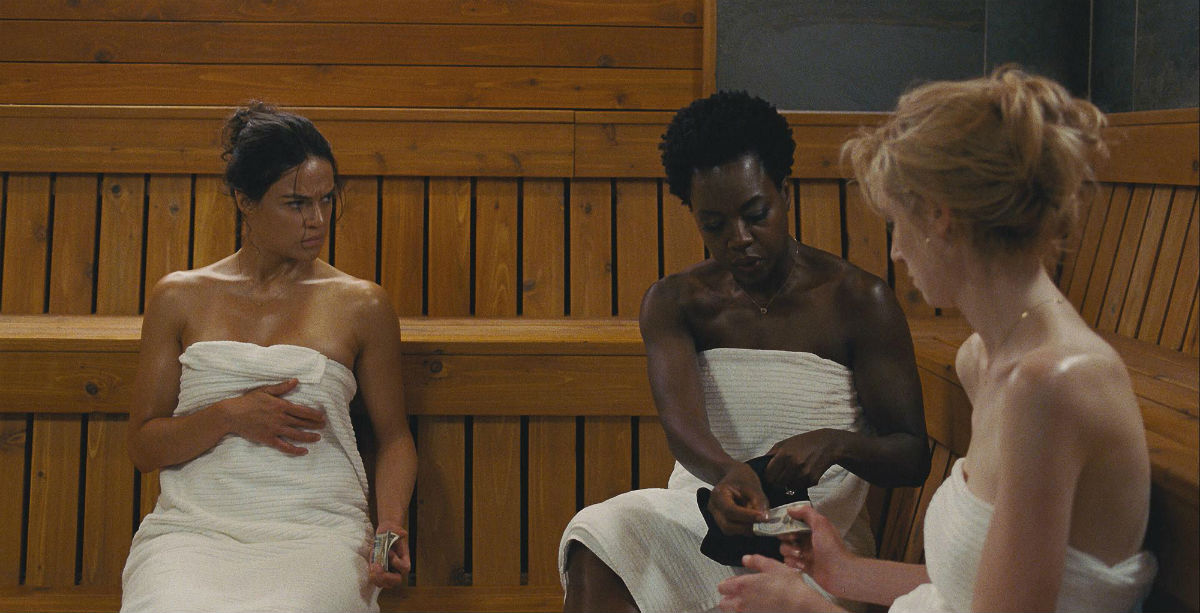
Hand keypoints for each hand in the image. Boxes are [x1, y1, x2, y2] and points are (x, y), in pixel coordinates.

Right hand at [219, 379, 325, 454]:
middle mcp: (280, 418)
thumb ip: (282, 387)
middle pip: (302, 423)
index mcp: (281, 405)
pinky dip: (295, 450)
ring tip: (318, 438)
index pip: (302, 411)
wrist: (232, 414)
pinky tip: (304, 451)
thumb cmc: (248, 401)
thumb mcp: (265, 390)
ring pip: (296, 435)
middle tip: (324, 426)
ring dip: (309, 437)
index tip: (322, 417)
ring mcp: (275, 430)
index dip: (314, 414)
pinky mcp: (268, 439)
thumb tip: (296, 381)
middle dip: (314, 425)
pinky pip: (284, 446)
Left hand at [368, 526, 409, 588]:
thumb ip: (400, 532)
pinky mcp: (381, 575)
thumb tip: (402, 533)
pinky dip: (372, 575)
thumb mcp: (397, 531)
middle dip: (385, 576)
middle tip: (376, 567)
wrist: (385, 535)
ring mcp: (390, 574)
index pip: (404, 568)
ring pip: (384, 584)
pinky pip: (376, 581)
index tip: (388, 552)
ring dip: (376, 577)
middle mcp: (399, 570)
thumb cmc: (391, 533)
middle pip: (396, 581)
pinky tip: (371, 566)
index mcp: (405, 560)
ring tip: (372, 565)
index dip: (396, 562)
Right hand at [708, 463, 768, 535]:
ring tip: (758, 522)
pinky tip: (753, 522)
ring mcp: (715, 515)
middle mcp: (713, 507)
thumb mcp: (753, 486)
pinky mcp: (721, 521)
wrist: (733, 475)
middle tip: (762, 524)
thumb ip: (758, 502)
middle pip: (727, 525)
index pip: (730, 510)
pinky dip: (744, 528)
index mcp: (718, 494)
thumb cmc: (742, 478)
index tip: (762, 517)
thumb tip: (764, 518)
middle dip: (746, 527)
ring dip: (745, 529)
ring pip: (729, 530)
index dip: (747, 516)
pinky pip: (732, 529)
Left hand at [717, 554, 840, 611]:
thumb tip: (746, 559)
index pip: (722, 587)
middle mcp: (741, 602)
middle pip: (723, 603)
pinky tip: (757, 608)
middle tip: (736, 595)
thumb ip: (756, 561)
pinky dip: (747, 612)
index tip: (733, 583)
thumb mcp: (772, 566)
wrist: (800, 606)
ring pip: (732, 612)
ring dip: (735, 607)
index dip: (726, 584)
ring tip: (747, 602)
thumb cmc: (788, 586)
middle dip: (727, 598)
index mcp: (742, 585)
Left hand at [764, 429, 846, 492]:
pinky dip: (799, 484)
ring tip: (793, 474)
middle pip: (777, 484)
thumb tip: (760, 467)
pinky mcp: (813, 480)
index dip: (767, 477)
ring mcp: (804, 474)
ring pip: (789, 488)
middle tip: (780, 477)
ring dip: (788, 484)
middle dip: (777, 482)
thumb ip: (771, 454)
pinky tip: (803, 474)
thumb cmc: (804, 442)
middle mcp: (794, 465)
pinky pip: (800, 487)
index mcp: (784, 454)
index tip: (769, 476)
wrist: (827, 444)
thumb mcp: (785, 443)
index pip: (769, 475)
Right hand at [778, 505, 854, 593]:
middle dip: (786, 538)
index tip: (789, 528)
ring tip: (801, 555)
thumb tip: (790, 509)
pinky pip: (789, 562)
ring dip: (790, 551)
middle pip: (786, 536)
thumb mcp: (821, 524)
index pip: (793, 523)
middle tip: (794, 541)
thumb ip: (806, 513)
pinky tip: (802, 565)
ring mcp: (804, 553)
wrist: (839, 572)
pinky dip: (793, 563)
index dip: (788, 524)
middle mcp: (807, 540)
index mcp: (812, 529)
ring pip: (785, 549)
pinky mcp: (802, 566)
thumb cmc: (830, 546)